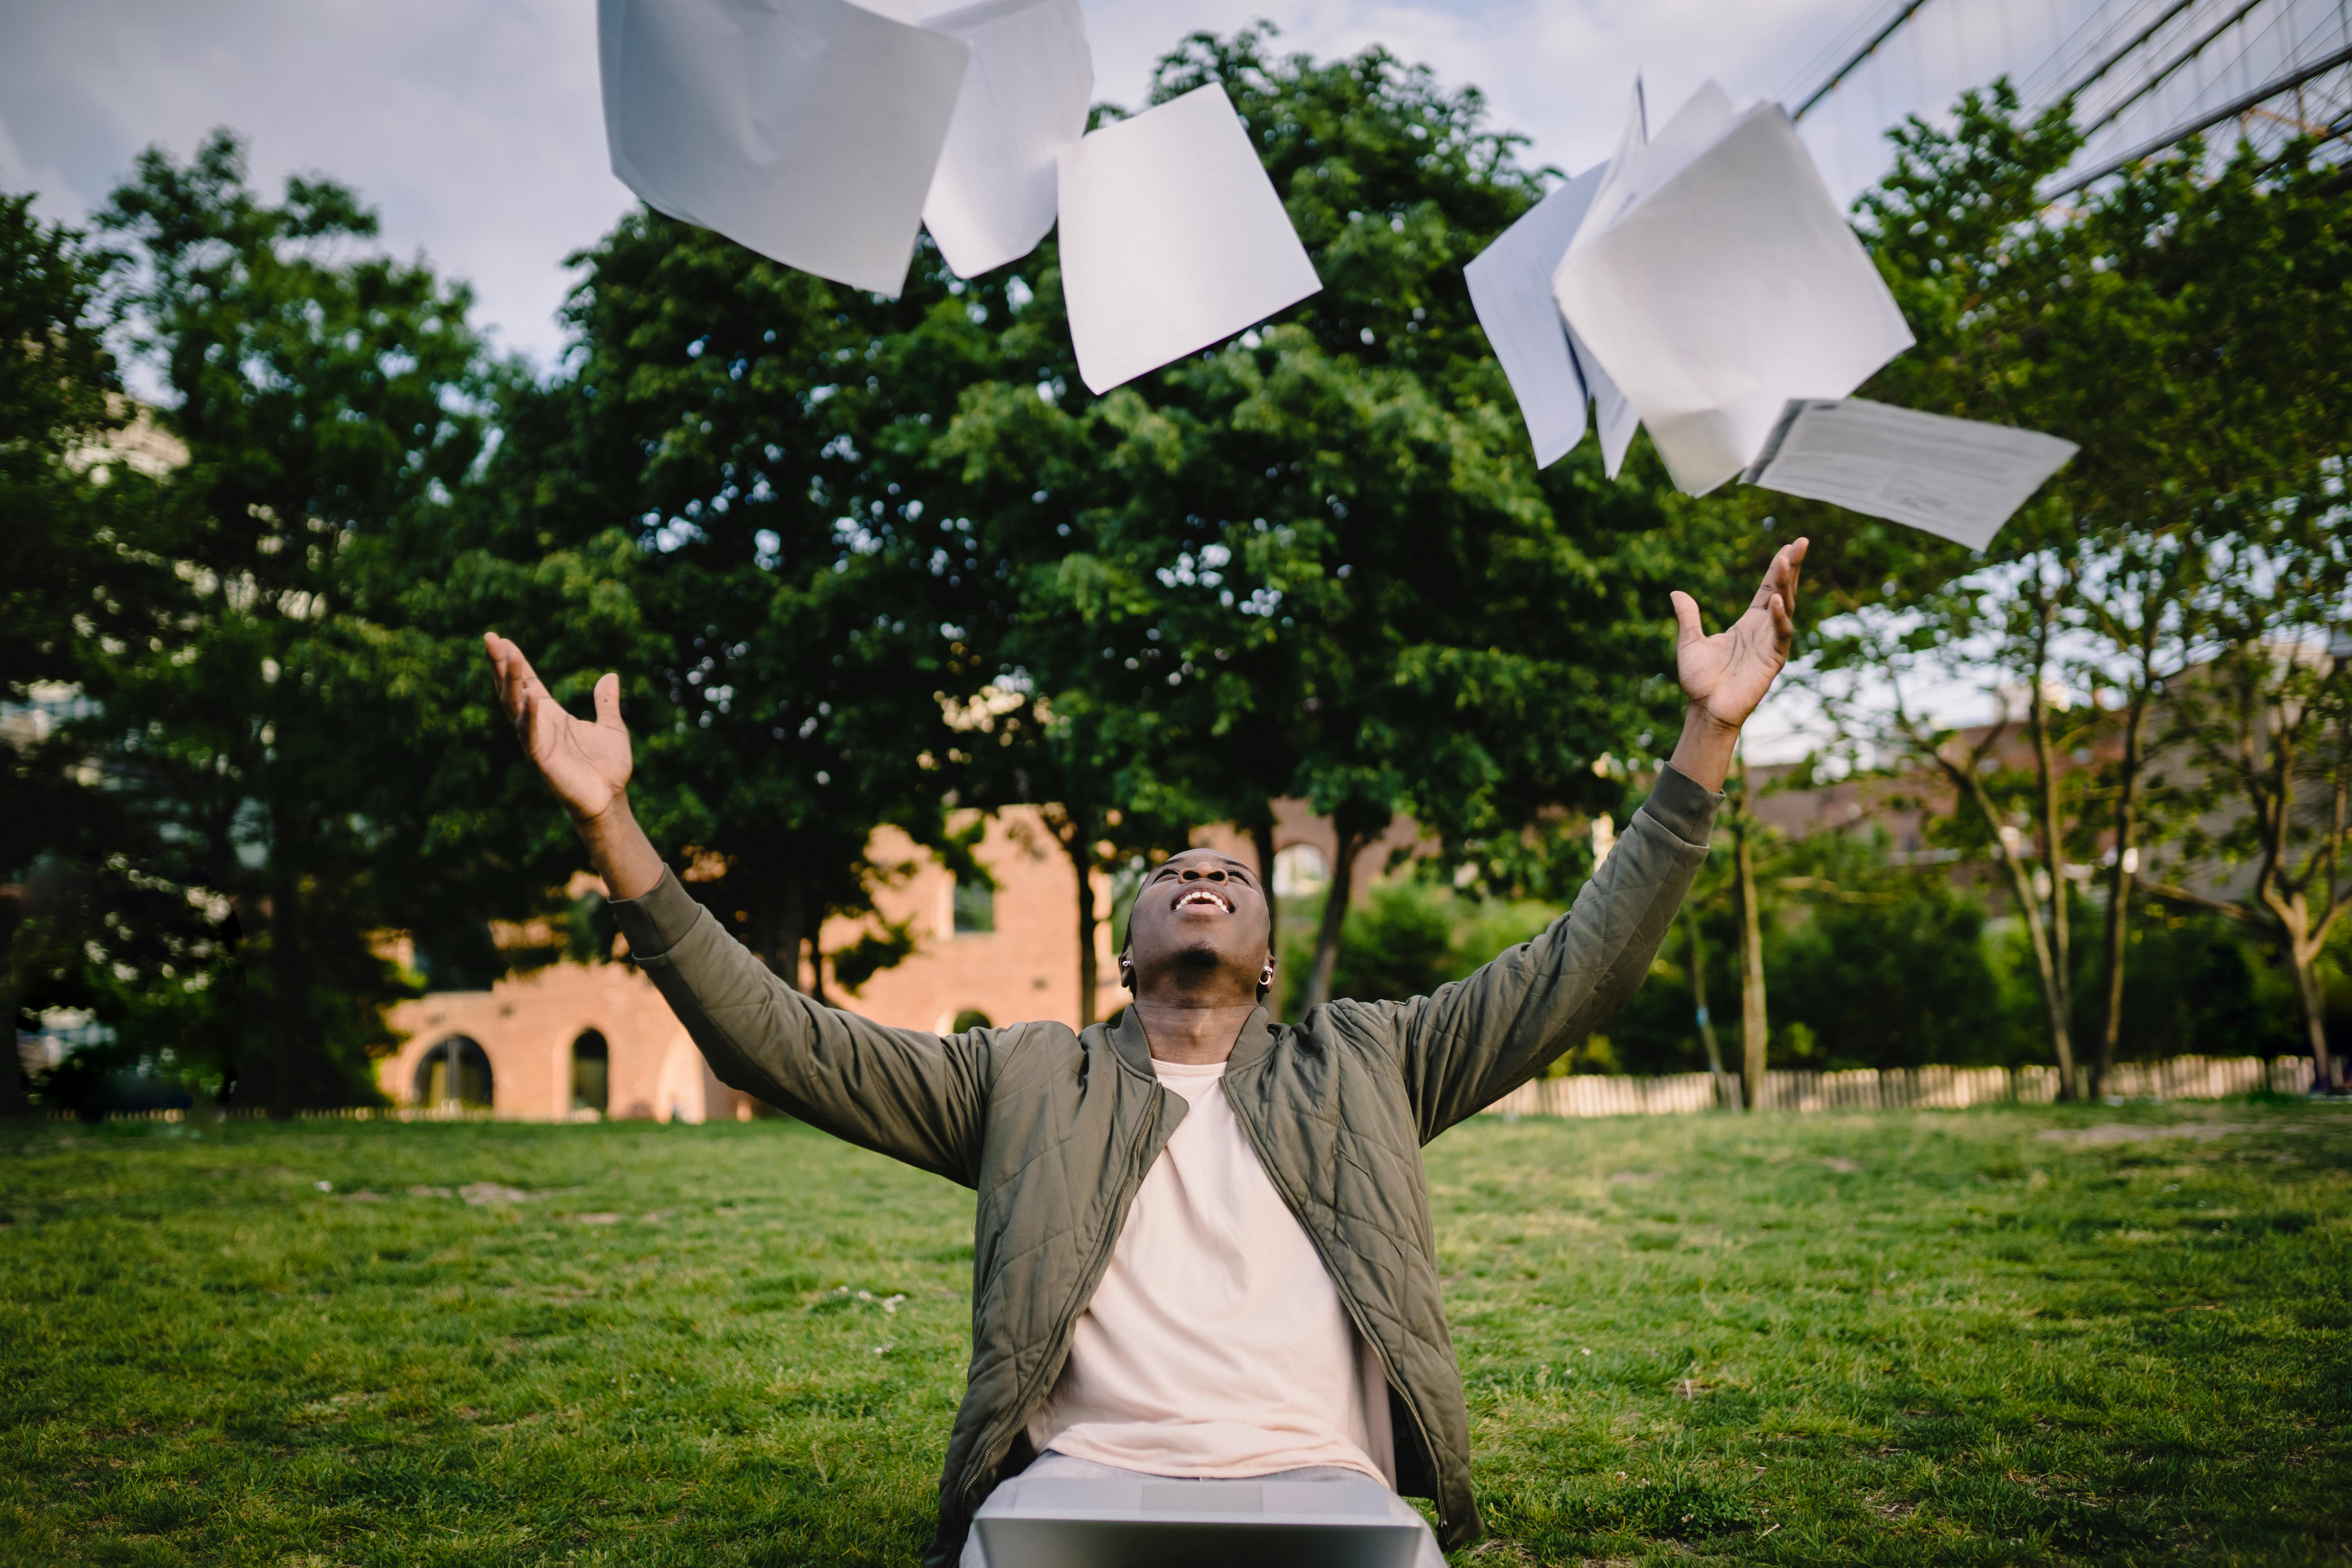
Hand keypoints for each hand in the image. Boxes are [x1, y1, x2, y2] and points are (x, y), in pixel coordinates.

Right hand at [484, 633, 631, 823]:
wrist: (610, 800)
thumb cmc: (608, 767)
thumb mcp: (612, 727)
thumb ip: (606, 702)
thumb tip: (610, 675)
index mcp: (552, 715)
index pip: (528, 682)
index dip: (516, 662)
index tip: (503, 639)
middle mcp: (538, 724)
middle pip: (513, 689)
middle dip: (500, 664)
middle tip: (490, 638)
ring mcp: (536, 740)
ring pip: (515, 706)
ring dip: (510, 681)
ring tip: (507, 654)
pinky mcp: (540, 758)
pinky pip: (530, 734)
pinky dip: (530, 715)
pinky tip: (530, 695)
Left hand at [1671, 538, 1806, 732]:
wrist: (1705, 709)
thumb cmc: (1700, 681)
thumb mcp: (1689, 642)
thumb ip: (1688, 617)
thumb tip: (1675, 592)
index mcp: (1748, 623)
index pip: (1768, 588)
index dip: (1778, 568)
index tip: (1787, 546)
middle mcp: (1763, 629)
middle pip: (1783, 590)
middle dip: (1791, 566)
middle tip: (1801, 541)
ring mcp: (1770, 643)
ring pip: (1786, 606)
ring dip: (1786, 583)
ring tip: (1786, 559)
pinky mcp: (1773, 659)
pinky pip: (1781, 634)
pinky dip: (1780, 617)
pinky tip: (1777, 600)